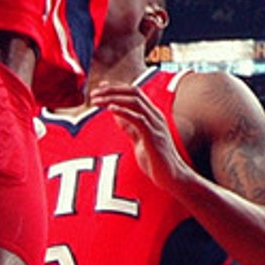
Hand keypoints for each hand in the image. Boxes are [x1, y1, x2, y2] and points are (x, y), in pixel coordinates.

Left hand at [96, 85, 193, 199]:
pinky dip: (124, 112)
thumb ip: (129, 125)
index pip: (135, 93)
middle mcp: (155, 116)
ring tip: (97, 101)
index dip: (116, 88)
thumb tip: (115, 112)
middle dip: (112, 90)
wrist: (171, 176)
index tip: (99, 88)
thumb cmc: (155, 158)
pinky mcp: (153, 136)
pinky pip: (138, 119)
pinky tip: (111, 109)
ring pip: (135, 102)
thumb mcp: (139, 138)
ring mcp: (156, 125)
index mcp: (152, 115)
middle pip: (134, 93)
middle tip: (94, 93)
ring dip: (114, 99)